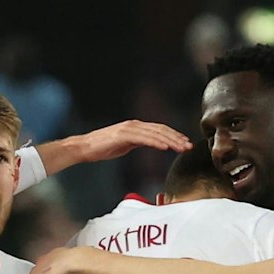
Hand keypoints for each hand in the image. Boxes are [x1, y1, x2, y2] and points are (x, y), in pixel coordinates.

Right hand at [43, 121, 189, 174]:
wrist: (84, 148)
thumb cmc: (102, 148)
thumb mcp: (124, 145)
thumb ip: (137, 143)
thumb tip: (150, 144)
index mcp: (135, 127)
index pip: (159, 130)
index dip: (174, 136)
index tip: (185, 143)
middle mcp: (134, 125)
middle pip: (161, 130)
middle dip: (177, 138)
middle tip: (190, 146)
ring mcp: (129, 129)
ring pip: (155, 133)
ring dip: (171, 140)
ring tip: (182, 147)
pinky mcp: (123, 135)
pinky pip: (143, 139)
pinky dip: (156, 142)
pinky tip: (166, 147)